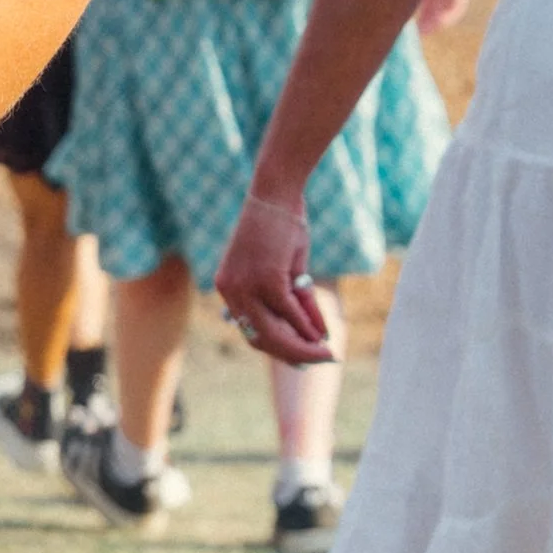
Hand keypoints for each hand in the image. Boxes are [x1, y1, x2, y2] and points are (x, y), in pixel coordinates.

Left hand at [214, 190, 333, 366]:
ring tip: (326, 354)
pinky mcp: (267, 280)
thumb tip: (317, 336)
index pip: (250, 330)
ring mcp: (247, 287)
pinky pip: (290, 314)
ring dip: (303, 347)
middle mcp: (231, 290)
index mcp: (227, 287)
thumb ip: (294, 303)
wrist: (276, 192)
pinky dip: (308, 327)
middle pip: (261, 338)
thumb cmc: (281, 226)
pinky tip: (322, 336)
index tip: (299, 358)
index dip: (277, 348)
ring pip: (276, 333)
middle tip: (320, 360)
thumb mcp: (285, 270)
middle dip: (292, 354)